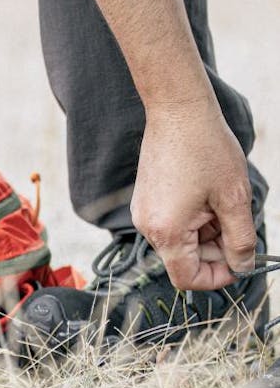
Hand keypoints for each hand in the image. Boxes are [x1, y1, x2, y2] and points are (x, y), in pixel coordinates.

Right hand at [131, 98, 255, 290]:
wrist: (177, 109)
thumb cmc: (205, 148)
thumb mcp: (234, 198)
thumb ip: (240, 240)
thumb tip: (243, 266)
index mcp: (167, 232)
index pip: (188, 278)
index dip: (216, 277)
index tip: (239, 263)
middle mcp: (148, 228)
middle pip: (185, 260)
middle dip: (215, 250)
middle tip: (237, 224)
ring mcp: (143, 213)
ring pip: (181, 241)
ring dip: (206, 232)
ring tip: (221, 201)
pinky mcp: (145, 200)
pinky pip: (172, 224)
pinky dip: (194, 219)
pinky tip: (206, 194)